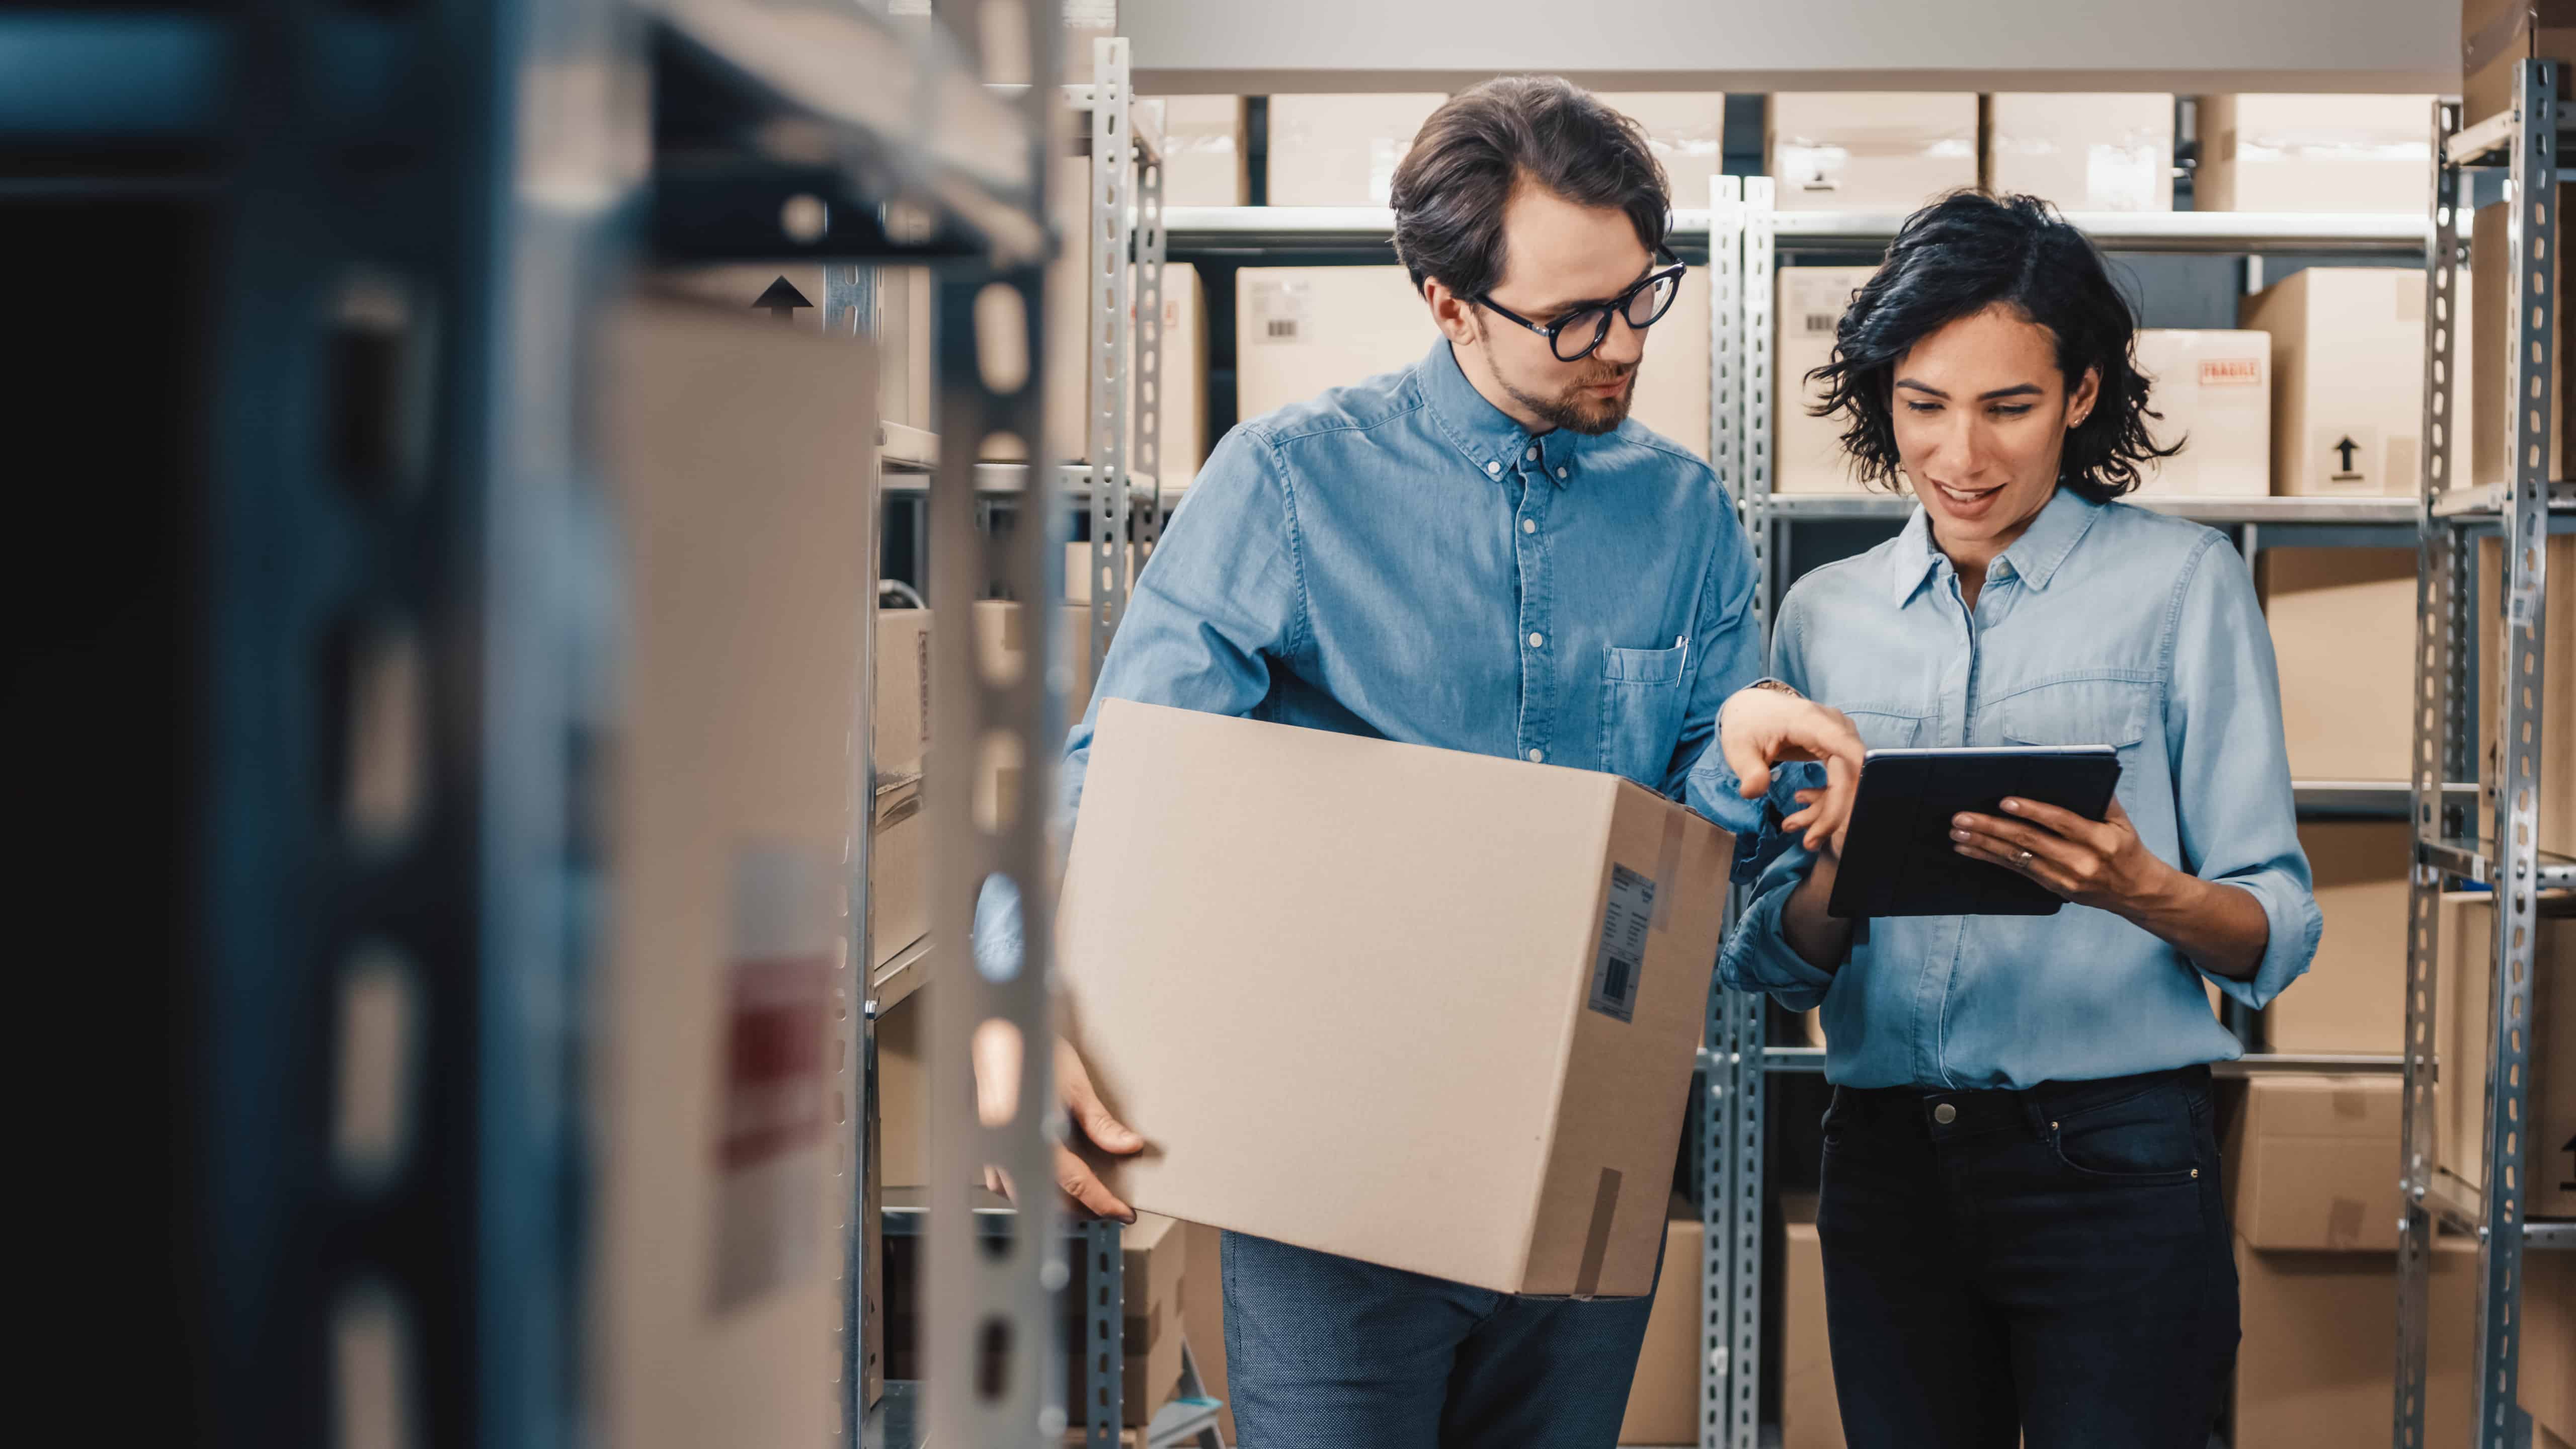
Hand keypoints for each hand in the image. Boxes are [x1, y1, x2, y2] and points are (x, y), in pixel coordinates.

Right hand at [977, 1035, 1142, 1221]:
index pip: (1074, 1183)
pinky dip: (1029, 1186)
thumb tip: (1128, 1145)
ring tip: (1082, 1194)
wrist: (995, 1033)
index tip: (1121, 1212)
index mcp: (1033, 1135)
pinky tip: (1044, 1177)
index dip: (1102, 1202)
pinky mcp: (984, 1146)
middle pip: (1048, 1198)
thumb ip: (1101, 1122)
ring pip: (1024, 1194)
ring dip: (1054, 1200)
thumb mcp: (1074, 1085)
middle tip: (1108, 1205)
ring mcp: (991, 1150)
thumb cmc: (1029, 1052)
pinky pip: (1005, 1182)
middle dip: (1081, 1207)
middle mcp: (1008, 1149)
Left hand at [1719, 686, 1864, 851]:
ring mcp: (1840, 736)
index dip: (1856, 778)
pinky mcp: (1839, 748)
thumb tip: (1752, 792)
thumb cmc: (1747, 725)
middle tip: (1810, 842)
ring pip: (1849, 780)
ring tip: (1796, 830)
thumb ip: (1748, 770)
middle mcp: (1834, 725)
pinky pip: (1843, 779)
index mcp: (1810, 720)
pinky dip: (1828, 800)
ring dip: (1829, 811)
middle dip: (1834, 812)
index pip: (1844, 748)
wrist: (1752, 709)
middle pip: (1850, 773)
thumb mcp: (1739, 748)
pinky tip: (1803, 809)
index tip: (1855, 812)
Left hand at [1949, 795, 2172, 914]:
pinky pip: (2017, 871)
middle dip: (1992, 828)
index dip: (2032, 811)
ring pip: (2017, 858)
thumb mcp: (2122, 821)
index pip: (2061, 822)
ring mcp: (2066, 878)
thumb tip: (2072, 773)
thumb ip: (2101, 798)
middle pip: (2030, 841)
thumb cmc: (2126, 848)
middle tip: (1962, 818)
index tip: (2004, 801)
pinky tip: (1969, 849)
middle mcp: (2081, 861)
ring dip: (1983, 844)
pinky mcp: (2054, 888)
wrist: (2137, 892)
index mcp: (2100, 839)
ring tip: (1958, 832)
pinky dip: (1989, 858)